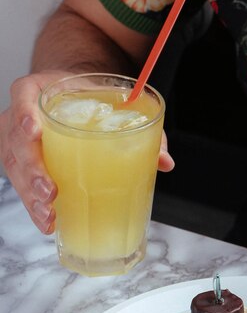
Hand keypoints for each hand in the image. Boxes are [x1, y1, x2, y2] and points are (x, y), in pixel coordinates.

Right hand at [0, 72, 173, 233]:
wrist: (79, 97)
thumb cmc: (94, 100)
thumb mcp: (117, 104)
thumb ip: (143, 129)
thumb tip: (165, 161)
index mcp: (44, 90)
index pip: (24, 95)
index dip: (24, 113)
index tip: (35, 131)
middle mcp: (26, 115)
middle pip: (15, 141)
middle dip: (31, 169)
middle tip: (50, 191)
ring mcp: (21, 141)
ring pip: (15, 167)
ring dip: (30, 195)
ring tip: (50, 214)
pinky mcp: (25, 163)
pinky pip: (22, 184)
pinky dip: (34, 205)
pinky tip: (48, 222)